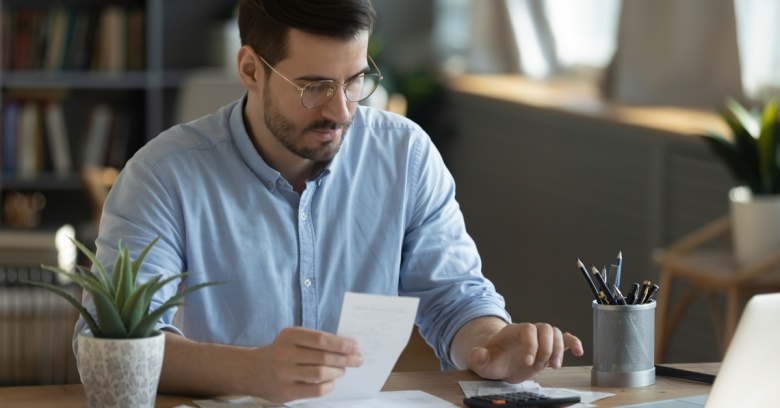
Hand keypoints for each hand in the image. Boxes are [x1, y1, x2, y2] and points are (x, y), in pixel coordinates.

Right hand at [253, 326, 362, 401]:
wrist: (253, 371)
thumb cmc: (282, 352)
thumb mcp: (293, 339)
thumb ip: (316, 341)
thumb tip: (348, 347)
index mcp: (289, 336)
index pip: (321, 339)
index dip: (341, 344)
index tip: (355, 347)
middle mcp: (285, 354)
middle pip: (323, 357)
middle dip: (345, 359)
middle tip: (357, 360)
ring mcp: (284, 374)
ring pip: (321, 374)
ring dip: (337, 372)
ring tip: (342, 370)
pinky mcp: (286, 392)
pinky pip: (315, 390)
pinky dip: (328, 386)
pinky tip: (331, 382)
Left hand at [467, 322, 582, 383]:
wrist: (499, 364)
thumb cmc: (492, 360)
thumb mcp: (482, 362)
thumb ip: (479, 357)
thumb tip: (479, 354)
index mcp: (513, 331)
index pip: (528, 329)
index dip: (531, 344)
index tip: (528, 362)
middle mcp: (529, 332)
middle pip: (545, 328)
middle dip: (547, 348)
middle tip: (542, 366)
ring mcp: (539, 339)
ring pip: (556, 333)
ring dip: (559, 350)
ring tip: (553, 367)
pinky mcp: (548, 348)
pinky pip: (564, 339)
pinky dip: (573, 343)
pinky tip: (578, 352)